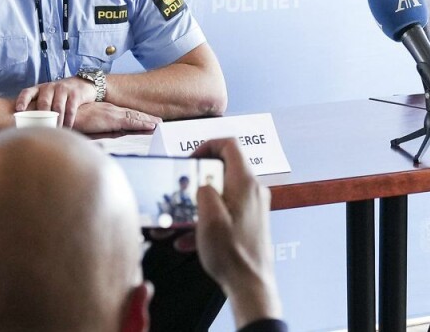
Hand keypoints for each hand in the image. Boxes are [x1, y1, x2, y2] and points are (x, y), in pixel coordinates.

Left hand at [14, 77, 96, 127]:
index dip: (22, 101)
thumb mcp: (48, 95)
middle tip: (40, 131)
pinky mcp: (75, 94)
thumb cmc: (60, 94)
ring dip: (56, 122)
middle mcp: (50, 87)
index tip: (19, 110)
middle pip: (43, 102)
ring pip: (57, 108)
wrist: (83, 83)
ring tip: (55, 132)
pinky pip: (70, 109)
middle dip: (42, 117)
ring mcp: (63, 89)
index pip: (27, 92)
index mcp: (40, 88)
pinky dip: (68, 120)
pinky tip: (67, 128)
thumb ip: (38, 105)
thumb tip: (25, 125)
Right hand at [72, 102, 159, 133]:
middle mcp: (110, 110)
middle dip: (146, 118)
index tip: (148, 121)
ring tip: (160, 123)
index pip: (124, 115)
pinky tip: (151, 125)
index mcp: (104, 112)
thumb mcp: (83, 126)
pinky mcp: (110, 119)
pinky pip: (130, 121)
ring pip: (134, 116)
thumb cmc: (68, 120)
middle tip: (160, 122)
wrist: (59, 114)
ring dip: (147, 120)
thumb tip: (102, 139)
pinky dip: (142, 123)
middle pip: (132, 114)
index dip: (136, 118)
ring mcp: (111, 113)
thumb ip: (93, 130)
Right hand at [191, 138, 280, 327]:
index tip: (190, 159)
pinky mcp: (249, 222)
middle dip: (196, 181)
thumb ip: (203, 191)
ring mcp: (252, 207)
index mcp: (245, 183)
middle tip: (179, 192)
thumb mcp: (208, 218)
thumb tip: (202, 183)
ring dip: (196, 205)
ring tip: (176, 222)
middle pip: (222, 170)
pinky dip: (205, 220)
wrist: (250, 285)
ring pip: (220, 194)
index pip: (229, 145)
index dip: (207, 146)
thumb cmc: (232, 254)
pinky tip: (187, 239)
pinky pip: (224, 212)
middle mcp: (253, 191)